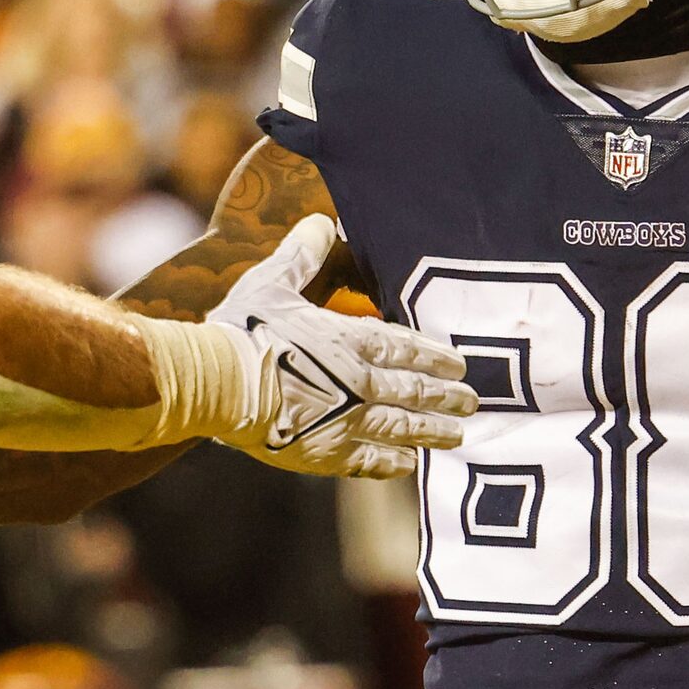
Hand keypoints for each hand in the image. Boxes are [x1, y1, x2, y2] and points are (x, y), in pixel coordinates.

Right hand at [208, 214, 474, 479]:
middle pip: (413, 392)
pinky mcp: (323, 454)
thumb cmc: (242, 330)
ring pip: (401, 429)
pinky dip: (392, 464)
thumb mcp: (271, 282)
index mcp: (349, 340)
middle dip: (446, 397)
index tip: (460, 364)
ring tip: (457, 436)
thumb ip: (303, 254)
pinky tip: (408, 465)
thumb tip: (322, 223)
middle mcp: (358, 384)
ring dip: (432, 432)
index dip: (435, 357)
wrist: (216, 385)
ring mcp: (344, 423)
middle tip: (471, 403)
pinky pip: (368, 462)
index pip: (405, 349)